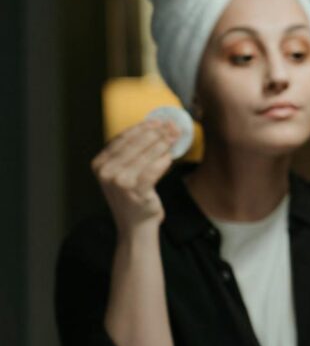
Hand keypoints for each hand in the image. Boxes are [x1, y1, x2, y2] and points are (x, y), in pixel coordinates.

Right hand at [92, 120, 178, 234]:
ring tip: (174, 136)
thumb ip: (132, 152)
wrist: (135, 225)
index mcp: (100, 164)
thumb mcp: (124, 172)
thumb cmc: (133, 196)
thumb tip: (156, 127)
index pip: (122, 139)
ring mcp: (119, 183)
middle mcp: (106, 173)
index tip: (157, 120)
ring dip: (162, 143)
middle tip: (171, 125)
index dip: (141, 127)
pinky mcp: (135, 192)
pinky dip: (163, 161)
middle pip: (134, 145)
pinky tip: (171, 155)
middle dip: (155, 133)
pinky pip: (153, 171)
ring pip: (145, 156)